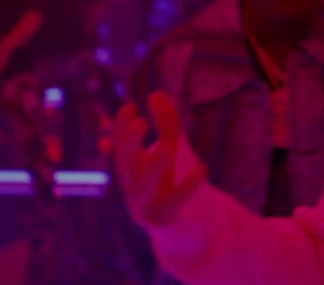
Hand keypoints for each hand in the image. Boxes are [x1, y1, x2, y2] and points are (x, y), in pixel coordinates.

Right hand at [113, 92, 205, 229]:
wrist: (186, 230)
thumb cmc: (172, 185)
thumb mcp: (172, 150)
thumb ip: (166, 123)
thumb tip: (157, 93)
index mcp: (131, 172)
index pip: (121, 147)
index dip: (122, 128)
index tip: (130, 108)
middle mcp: (133, 189)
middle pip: (126, 166)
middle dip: (129, 145)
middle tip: (139, 122)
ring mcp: (146, 208)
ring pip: (145, 189)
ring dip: (155, 167)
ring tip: (167, 146)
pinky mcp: (165, 220)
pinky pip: (174, 204)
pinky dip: (187, 187)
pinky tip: (201, 168)